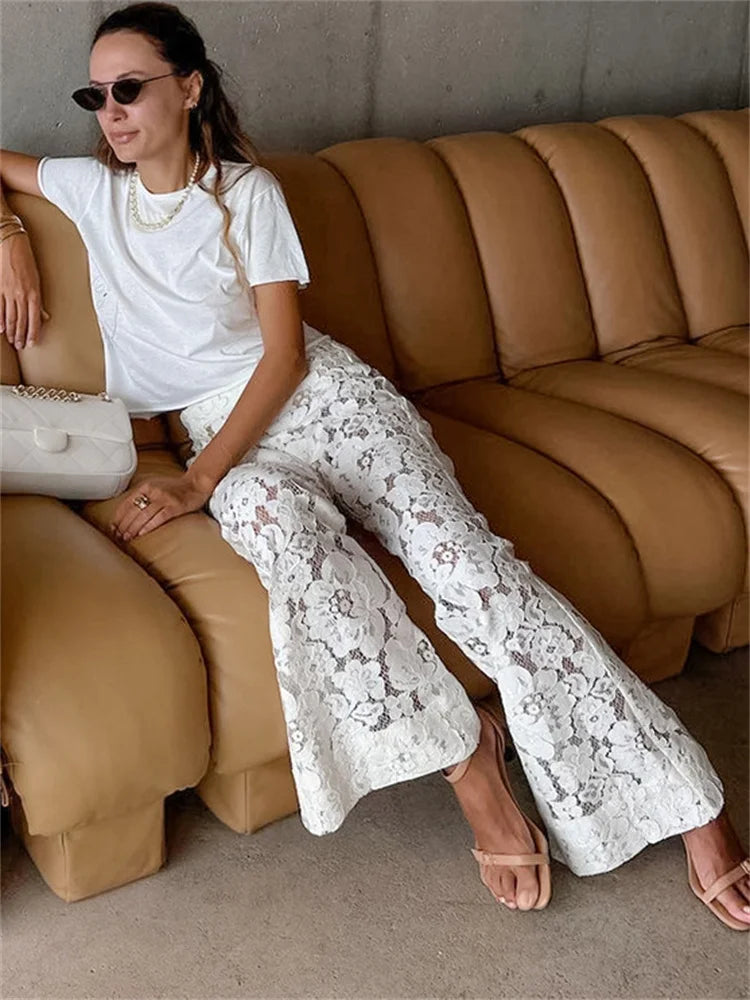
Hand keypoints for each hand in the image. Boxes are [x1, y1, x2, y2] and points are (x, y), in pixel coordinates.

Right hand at [0, 231, 50, 348]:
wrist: (9, 242)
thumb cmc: (26, 258)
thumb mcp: (37, 279)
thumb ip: (39, 300)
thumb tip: (44, 316)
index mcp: (34, 293)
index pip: (34, 319)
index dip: (33, 333)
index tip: (32, 343)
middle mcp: (21, 295)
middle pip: (21, 321)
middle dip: (22, 335)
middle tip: (21, 345)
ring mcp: (8, 292)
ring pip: (10, 317)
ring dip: (12, 331)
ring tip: (13, 340)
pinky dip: (0, 319)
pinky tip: (1, 329)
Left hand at [109, 473, 213, 541]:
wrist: (196, 483)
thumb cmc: (176, 488)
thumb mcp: (155, 486)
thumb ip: (143, 495)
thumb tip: (127, 512)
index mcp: (146, 486)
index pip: (127, 502)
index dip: (118, 516)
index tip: (113, 527)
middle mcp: (154, 491)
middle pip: (134, 510)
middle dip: (123, 525)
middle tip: (118, 536)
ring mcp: (165, 498)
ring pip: (144, 515)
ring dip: (133, 528)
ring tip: (127, 537)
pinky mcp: (175, 506)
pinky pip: (159, 518)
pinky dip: (149, 526)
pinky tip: (142, 533)